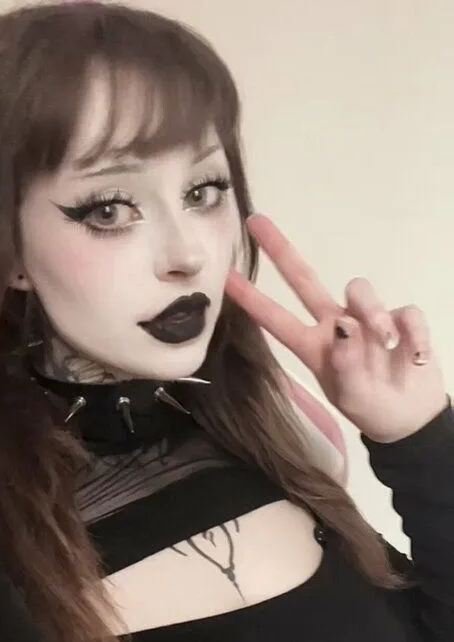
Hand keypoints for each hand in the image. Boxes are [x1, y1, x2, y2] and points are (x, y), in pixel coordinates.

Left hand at [225, 215, 448, 442]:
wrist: (409, 417)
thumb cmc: (371, 406)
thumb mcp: (351, 395)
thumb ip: (345, 364)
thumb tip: (345, 324)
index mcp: (314, 346)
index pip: (276, 319)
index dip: (252, 299)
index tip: (226, 277)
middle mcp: (336, 325)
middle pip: (305, 281)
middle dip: (281, 252)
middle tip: (257, 224)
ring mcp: (368, 319)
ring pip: (360, 291)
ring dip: (375, 314)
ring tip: (387, 344)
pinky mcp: (402, 319)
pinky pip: (406, 312)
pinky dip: (413, 335)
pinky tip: (415, 357)